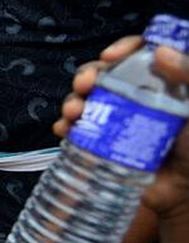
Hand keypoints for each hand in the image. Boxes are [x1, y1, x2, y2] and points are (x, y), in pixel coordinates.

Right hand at [52, 36, 188, 218]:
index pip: (137, 55)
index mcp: (157, 83)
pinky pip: (76, 130)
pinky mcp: (99, 143)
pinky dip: (65, 127)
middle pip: (102, 74)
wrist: (183, 193)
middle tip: (84, 84)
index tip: (110, 56)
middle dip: (87, 74)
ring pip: (85, 99)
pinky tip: (64, 130)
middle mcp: (132, 97)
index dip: (121, 49)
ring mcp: (113, 120)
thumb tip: (160, 52)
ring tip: (74, 112)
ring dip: (73, 100)